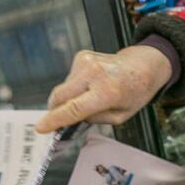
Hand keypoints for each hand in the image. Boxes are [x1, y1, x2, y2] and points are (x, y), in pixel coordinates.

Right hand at [36, 45, 171, 132]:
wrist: (142, 65)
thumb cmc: (135, 92)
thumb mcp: (120, 116)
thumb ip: (95, 119)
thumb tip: (72, 119)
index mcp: (107, 92)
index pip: (74, 109)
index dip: (55, 120)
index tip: (41, 128)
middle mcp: (94, 74)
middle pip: (60, 96)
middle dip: (55, 110)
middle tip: (58, 121)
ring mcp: (86, 62)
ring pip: (63, 88)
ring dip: (69, 98)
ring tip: (89, 98)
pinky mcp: (82, 56)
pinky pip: (70, 79)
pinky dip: (75, 86)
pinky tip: (90, 86)